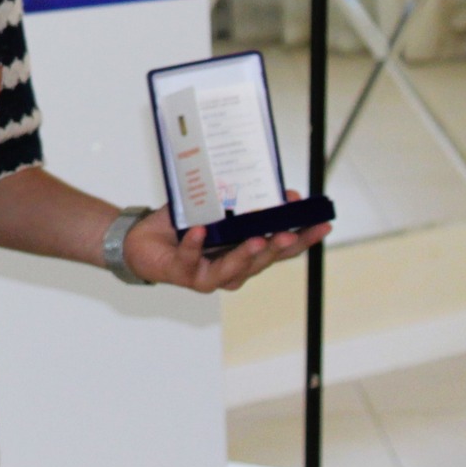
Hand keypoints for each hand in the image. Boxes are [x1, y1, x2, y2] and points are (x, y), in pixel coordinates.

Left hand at [122, 195, 328, 292]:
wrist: (141, 238)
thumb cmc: (182, 225)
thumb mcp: (216, 206)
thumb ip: (244, 202)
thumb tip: (277, 190)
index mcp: (245, 254)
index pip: (282, 251)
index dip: (304, 240)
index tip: (323, 225)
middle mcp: (232, 269)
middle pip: (261, 262)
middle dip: (278, 248)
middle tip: (291, 234)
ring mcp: (208, 275)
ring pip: (233, 270)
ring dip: (246, 255)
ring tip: (257, 239)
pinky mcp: (183, 273)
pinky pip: (192, 260)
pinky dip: (197, 247)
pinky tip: (200, 232)